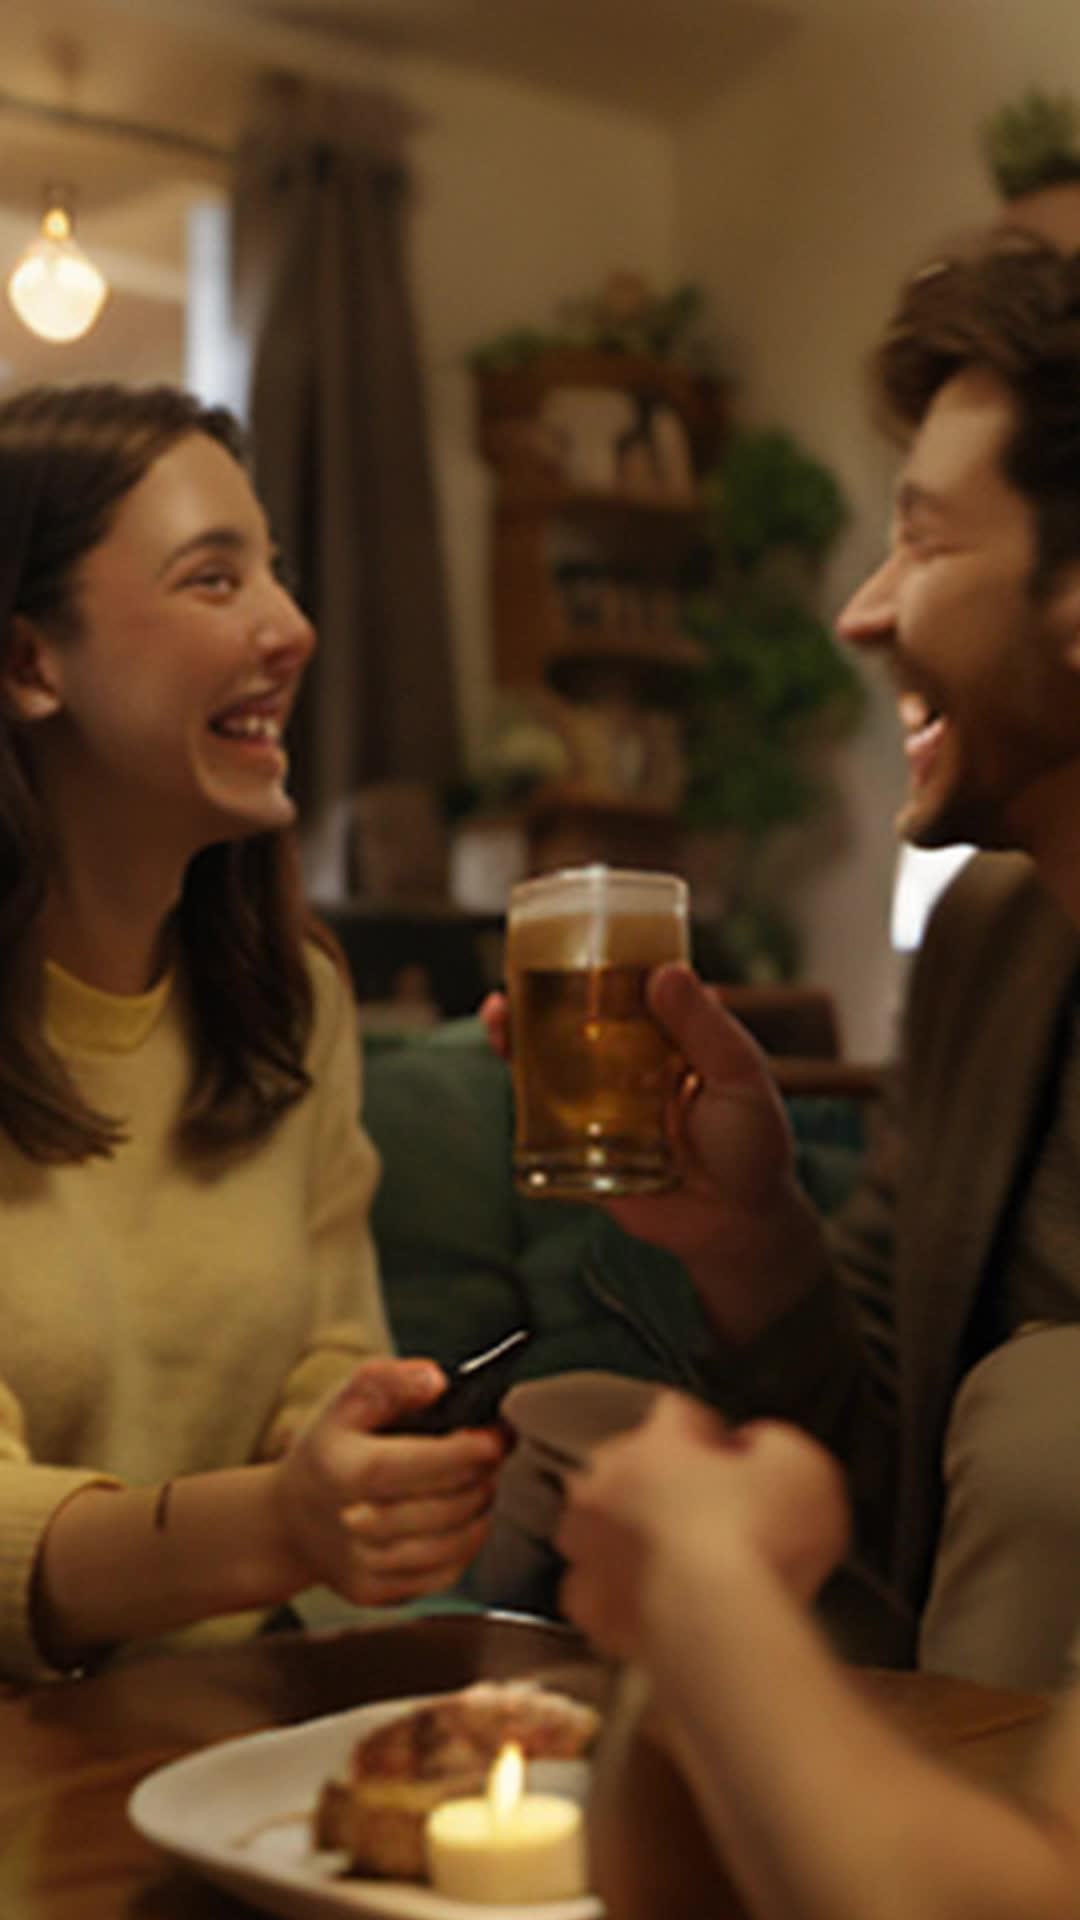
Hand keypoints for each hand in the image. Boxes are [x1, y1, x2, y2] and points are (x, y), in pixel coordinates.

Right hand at [272, 1357, 506, 1605]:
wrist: (288, 1522)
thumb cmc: (327, 1453)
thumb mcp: (345, 1401)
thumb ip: (390, 1381)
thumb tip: (437, 1382)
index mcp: (347, 1470)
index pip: (424, 1464)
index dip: (471, 1449)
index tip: (497, 1434)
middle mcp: (354, 1524)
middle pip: (447, 1505)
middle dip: (482, 1476)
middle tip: (492, 1454)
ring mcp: (364, 1565)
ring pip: (453, 1543)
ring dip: (480, 1509)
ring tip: (479, 1482)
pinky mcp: (376, 1592)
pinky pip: (444, 1574)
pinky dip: (467, 1544)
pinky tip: (464, 1518)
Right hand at [484, 969, 819, 1338]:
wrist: (740, 1226)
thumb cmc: (753, 1144)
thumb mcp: (740, 1076)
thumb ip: (704, 1028)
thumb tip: (667, 971)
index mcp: (667, 1037)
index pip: (623, 989)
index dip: (592, 963)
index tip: (566, 939)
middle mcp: (628, 1065)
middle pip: (573, 1021)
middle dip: (536, 998)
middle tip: (514, 980)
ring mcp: (602, 1106)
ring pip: (549, 1063)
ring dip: (517, 1038)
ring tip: (498, 1020)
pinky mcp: (584, 1149)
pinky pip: (544, 1120)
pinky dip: (520, 1096)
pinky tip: (508, 1076)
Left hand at [556, 1392, 849, 1661]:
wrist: (719, 1632)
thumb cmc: (759, 1545)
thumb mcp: (801, 1465)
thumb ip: (772, 1441)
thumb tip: (755, 1448)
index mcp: (652, 1443)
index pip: (676, 1412)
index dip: (711, 1434)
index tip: (733, 1459)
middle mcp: (605, 1485)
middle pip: (630, 1465)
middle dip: (664, 1481)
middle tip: (712, 1513)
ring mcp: (588, 1548)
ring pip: (605, 1524)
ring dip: (636, 1534)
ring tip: (684, 1562)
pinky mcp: (587, 1606)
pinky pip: (601, 1588)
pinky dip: (626, 1592)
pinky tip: (663, 1603)